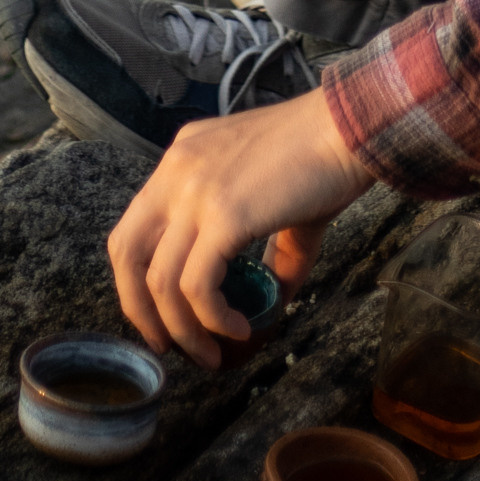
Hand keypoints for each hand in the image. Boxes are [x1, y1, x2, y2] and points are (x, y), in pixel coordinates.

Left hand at [107, 86, 374, 368]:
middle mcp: (175, 170)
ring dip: (182, 328)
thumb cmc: (324, 156)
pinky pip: (198, 284)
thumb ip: (266, 246)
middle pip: (127, 254)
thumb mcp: (275, 198)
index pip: (133, 229)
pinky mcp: (223, 213)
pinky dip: (212, 317)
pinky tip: (239, 328)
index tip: (160, 318)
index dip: (137, 282)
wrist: (353, 127)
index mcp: (181, 160)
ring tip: (212, 353)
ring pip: (160, 280)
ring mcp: (195, 190)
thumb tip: (274, 298)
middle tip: (170, 346)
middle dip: (141, 310)